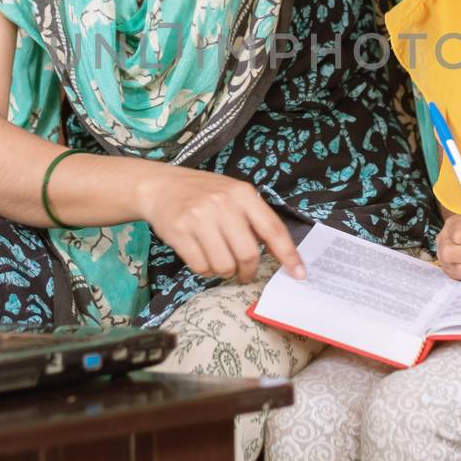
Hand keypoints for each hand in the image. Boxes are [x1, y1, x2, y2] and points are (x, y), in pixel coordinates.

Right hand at [133, 165, 303, 282]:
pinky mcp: (178, 232)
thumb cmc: (204, 193)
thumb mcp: (234, 195)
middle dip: (248, 271)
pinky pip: (201, 267)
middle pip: (248, 254)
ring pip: (223, 265)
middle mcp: (222, 203)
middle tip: (243, 273)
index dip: (288, 255)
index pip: (273, 229)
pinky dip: (205, 270)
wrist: (161, 186)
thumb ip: (256, 220)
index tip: (299, 274)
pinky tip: (202, 256)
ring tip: (218, 259)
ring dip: (224, 271)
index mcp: (242, 194)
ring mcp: (198, 217)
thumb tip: (281, 254)